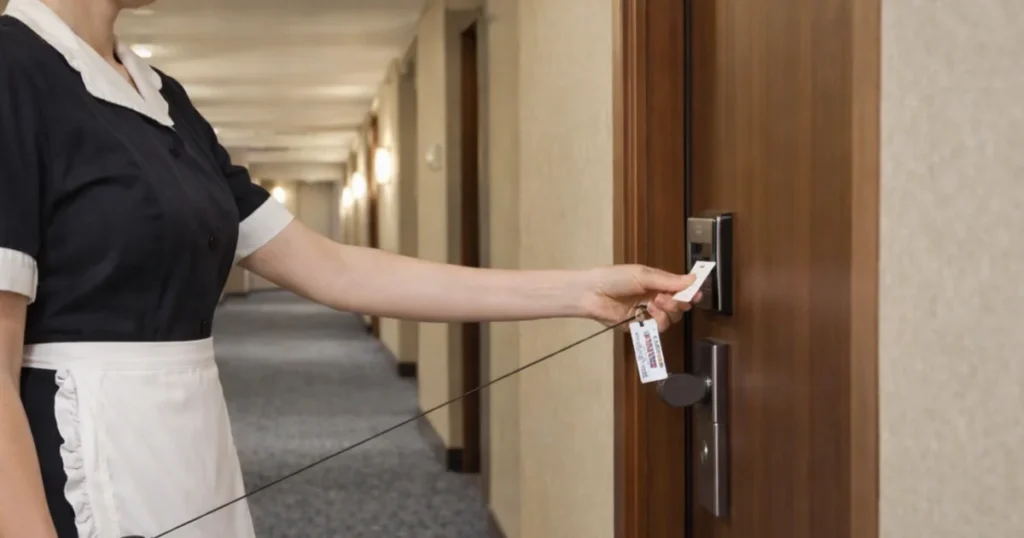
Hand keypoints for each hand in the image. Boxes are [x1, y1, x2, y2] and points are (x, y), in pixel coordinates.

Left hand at [579, 264, 700, 330]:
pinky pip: (657, 329)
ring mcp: (647, 314)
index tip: (697, 294)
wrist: (592, 293)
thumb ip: (668, 280)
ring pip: (671, 319)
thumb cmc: (615, 278)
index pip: (680, 290)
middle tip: (671, 298)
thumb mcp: (643, 274)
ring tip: (655, 302)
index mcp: (656, 284)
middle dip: (679, 302)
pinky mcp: (639, 327)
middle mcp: (654, 299)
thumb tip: (693, 279)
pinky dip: (658, 320)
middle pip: (679, 306)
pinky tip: (649, 311)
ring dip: (667, 311)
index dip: (690, 292)